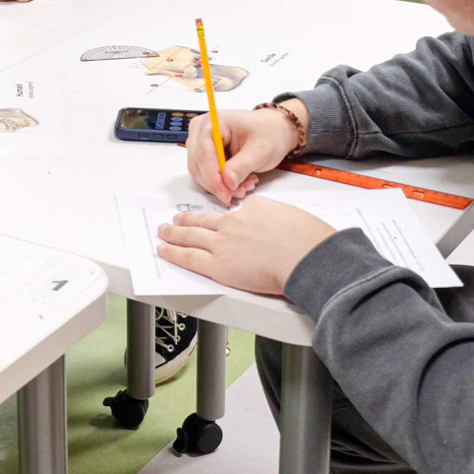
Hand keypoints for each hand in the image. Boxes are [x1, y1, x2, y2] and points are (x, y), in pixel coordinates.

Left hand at [155, 196, 336, 296]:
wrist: (306, 256)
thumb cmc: (309, 242)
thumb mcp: (296, 218)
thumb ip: (281, 222)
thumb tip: (281, 230)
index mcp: (255, 208)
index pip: (239, 211)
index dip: (231, 218)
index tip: (226, 222)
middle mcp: (235, 222)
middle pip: (205, 220)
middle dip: (188, 220)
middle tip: (176, 219)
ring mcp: (223, 243)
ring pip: (191, 235)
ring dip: (174, 232)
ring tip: (164, 231)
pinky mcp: (218, 265)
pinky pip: (189, 257)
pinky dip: (173, 252)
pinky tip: (164, 250)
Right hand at [188, 101, 305, 205]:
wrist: (273, 130)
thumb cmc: (268, 133)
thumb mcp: (260, 151)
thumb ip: (241, 167)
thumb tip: (227, 182)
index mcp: (214, 122)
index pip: (204, 153)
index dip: (212, 177)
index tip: (225, 194)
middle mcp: (201, 129)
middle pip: (197, 164)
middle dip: (217, 183)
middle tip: (239, 192)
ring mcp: (200, 141)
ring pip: (200, 172)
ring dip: (220, 184)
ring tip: (244, 184)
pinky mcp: (203, 152)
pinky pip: (205, 173)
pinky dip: (221, 182)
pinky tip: (240, 181)